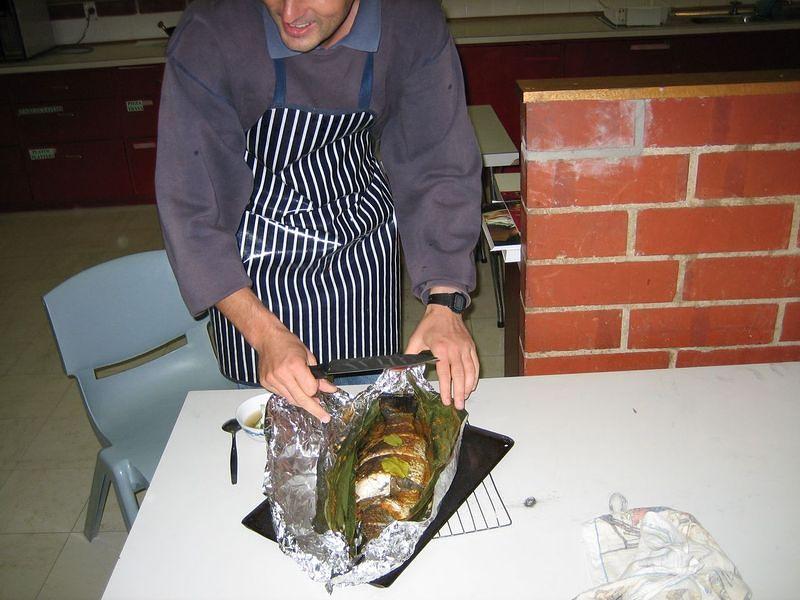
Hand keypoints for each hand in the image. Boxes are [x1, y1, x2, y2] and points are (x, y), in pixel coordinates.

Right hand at [216, 288, 335, 422]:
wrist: (267, 338)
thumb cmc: (288, 343)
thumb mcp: (308, 356)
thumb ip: (318, 375)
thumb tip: (329, 389)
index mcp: (294, 365)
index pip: (310, 389)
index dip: (316, 390)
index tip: (322, 389)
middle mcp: (282, 374)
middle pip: (301, 399)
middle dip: (314, 409)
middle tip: (324, 416)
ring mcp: (272, 380)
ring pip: (291, 400)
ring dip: (302, 401)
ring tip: (309, 399)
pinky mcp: (265, 383)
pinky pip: (282, 395)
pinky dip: (290, 394)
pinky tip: (293, 387)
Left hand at [405, 304, 478, 409]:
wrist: (445, 309)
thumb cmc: (430, 325)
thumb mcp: (415, 339)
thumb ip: (407, 356)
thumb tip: (395, 370)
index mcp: (440, 349)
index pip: (444, 373)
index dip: (445, 389)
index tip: (446, 401)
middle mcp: (454, 350)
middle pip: (459, 375)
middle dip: (459, 392)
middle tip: (458, 405)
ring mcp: (465, 348)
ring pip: (470, 371)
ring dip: (468, 386)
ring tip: (465, 398)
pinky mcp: (471, 347)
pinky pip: (475, 364)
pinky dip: (475, 376)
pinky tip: (471, 385)